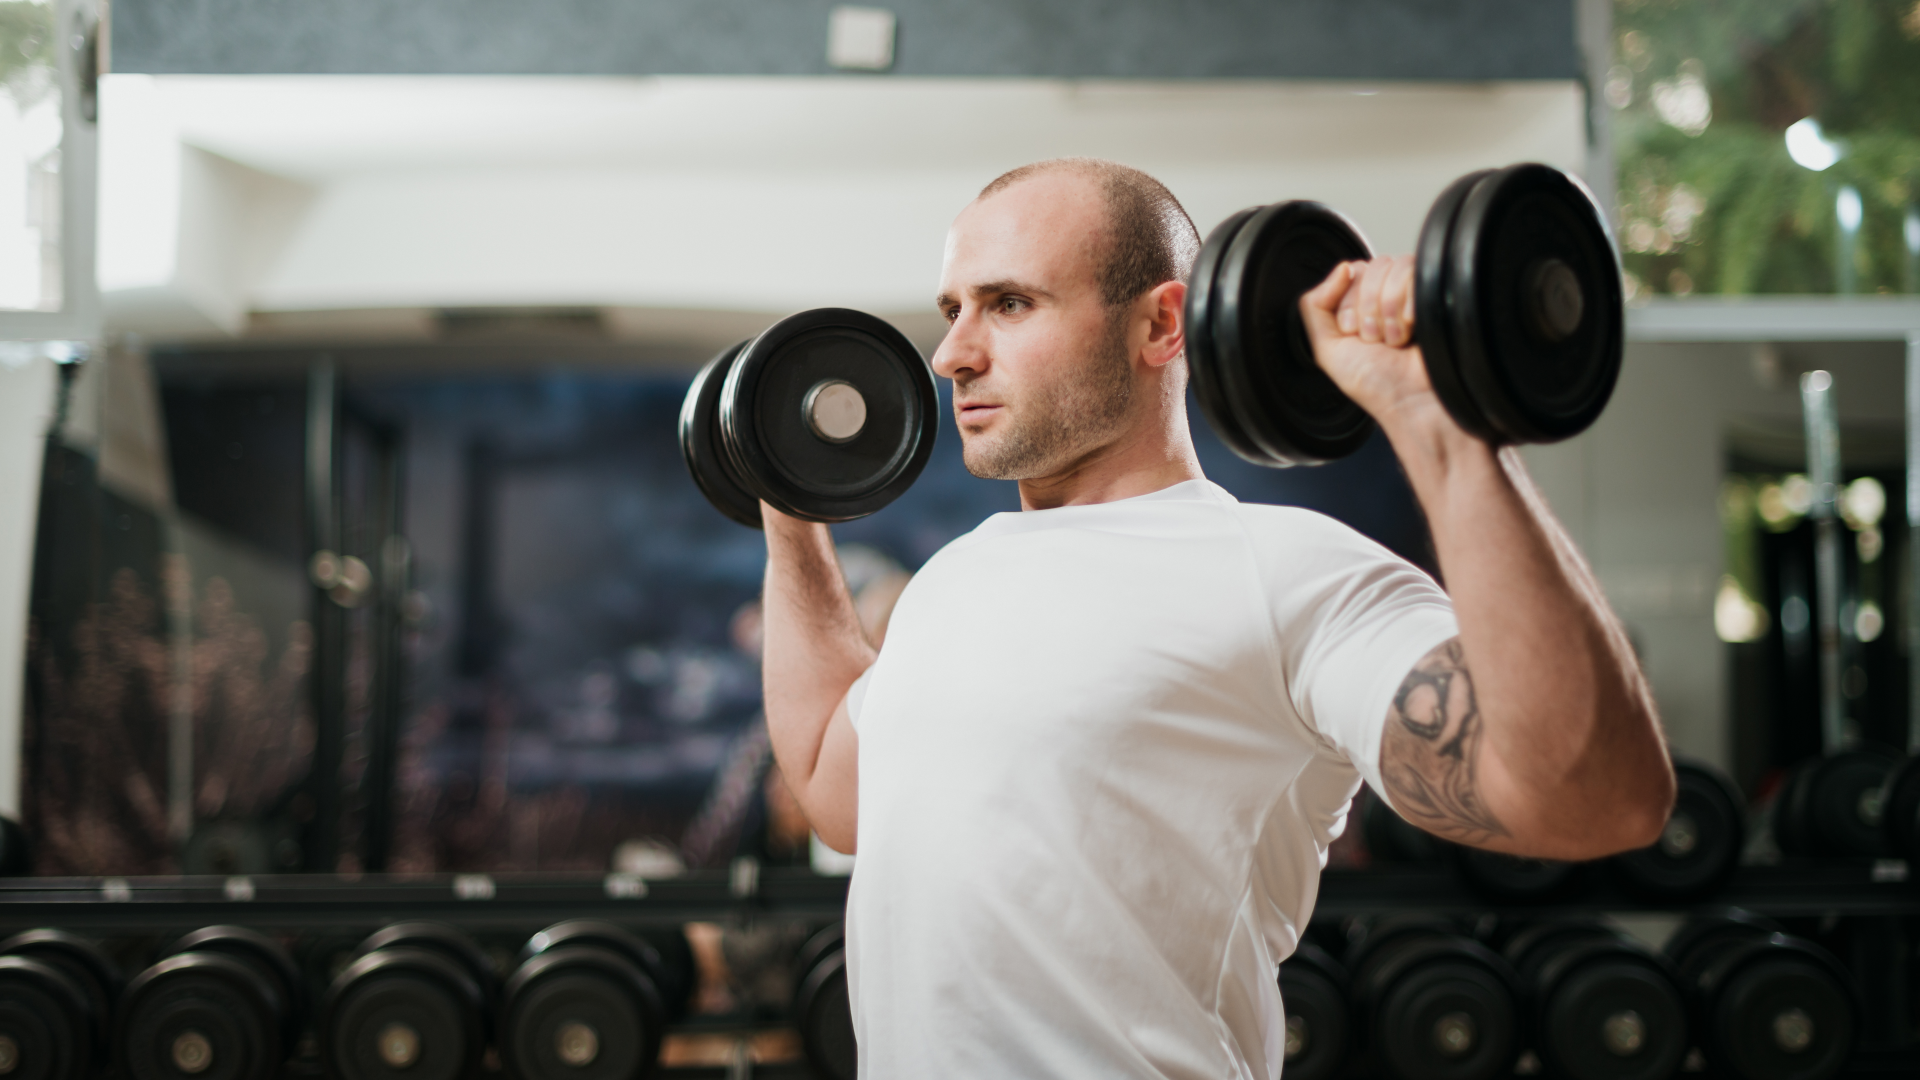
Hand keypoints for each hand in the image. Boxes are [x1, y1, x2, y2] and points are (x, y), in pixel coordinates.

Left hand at [1299, 257, 1445, 431]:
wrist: (1411, 400)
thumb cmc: (1374, 383)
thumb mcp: (1327, 349)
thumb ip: (1315, 306)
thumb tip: (1340, 269)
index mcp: (1358, 305)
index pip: (1349, 273)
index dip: (1348, 304)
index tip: (1353, 333)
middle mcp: (1385, 296)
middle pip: (1371, 268)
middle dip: (1368, 309)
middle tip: (1375, 339)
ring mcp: (1411, 293)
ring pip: (1393, 268)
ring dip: (1389, 310)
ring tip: (1394, 339)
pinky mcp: (1434, 293)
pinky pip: (1416, 273)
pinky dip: (1409, 305)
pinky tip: (1412, 330)